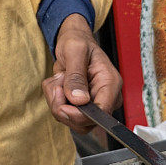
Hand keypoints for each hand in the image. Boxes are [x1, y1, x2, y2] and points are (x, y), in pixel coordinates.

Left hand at [42, 14, 122, 133]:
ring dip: (56, 102)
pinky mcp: (82, 108)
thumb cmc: (78, 42)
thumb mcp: (75, 51)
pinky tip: (58, 84)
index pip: (101, 112)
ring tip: (58, 79)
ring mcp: (94, 106)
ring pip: (73, 121)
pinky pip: (65, 115)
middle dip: (63, 107)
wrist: (73, 42)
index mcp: (110, 84)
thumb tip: (79, 100)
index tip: (63, 107)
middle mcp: (106, 99)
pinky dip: (54, 101)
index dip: (81, 115)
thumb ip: (76, 75)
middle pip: (86, 123)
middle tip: (56, 85)